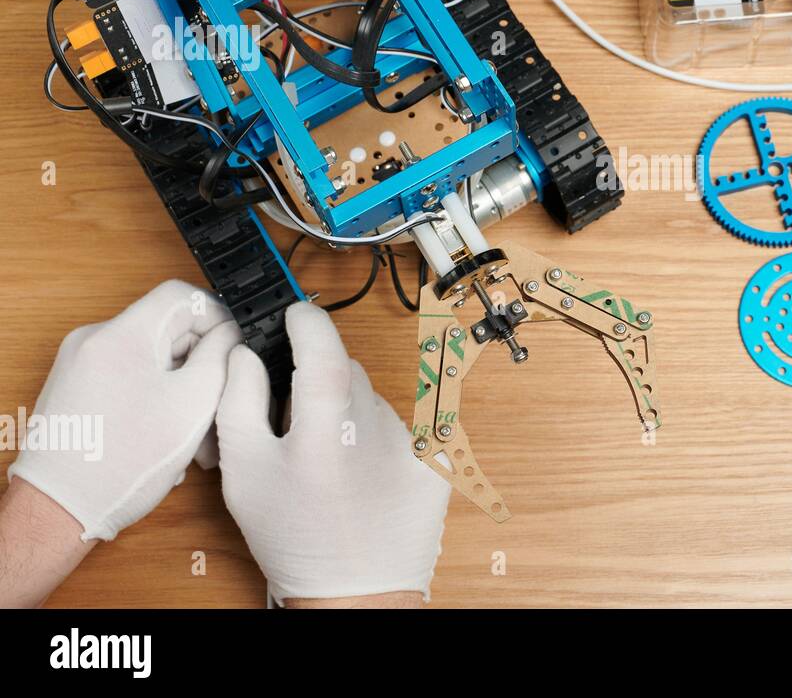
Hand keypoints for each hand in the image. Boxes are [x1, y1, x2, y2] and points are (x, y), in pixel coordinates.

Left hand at [6, 280, 241, 542]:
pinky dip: (156, 401)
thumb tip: (231, 334)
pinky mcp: (77, 388)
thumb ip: (221, 356)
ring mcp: (81, 365)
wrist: (57, 509)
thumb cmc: (119, 464)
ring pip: (152, 361)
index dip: (219, 316)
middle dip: (203, 367)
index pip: (183, 296)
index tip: (235, 346)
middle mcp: (94, 341)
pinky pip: (131, 379)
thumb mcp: (194, 403)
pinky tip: (168, 440)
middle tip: (221, 406)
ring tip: (197, 437)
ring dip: (183, 391)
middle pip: (168, 332)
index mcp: (121, 335)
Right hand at [217, 302, 450, 606]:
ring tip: (326, 459)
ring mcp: (412, 439)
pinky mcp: (435, 458)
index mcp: (328, 419)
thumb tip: (247, 353)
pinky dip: (375, 438)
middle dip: (316, 379)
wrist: (356, 592)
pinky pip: (399, 427)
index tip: (292, 316)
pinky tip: (358, 474)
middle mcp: (378, 421)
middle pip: (344, 370)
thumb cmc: (295, 537)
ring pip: (370, 400)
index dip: (303, 319)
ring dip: (347, 412)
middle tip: (292, 419)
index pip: (321, 338)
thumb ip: (239, 399)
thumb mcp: (244, 470)